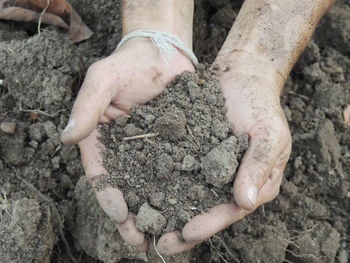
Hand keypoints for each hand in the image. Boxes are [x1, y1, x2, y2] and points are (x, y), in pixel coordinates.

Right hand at [61, 38, 193, 248]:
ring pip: (153, 186)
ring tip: (166, 236)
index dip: (109, 195)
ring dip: (158, 212)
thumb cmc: (129, 63)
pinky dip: (182, 191)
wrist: (163, 54)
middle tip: (140, 242)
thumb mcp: (104, 78)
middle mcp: (127, 151)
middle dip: (133, 216)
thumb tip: (66, 136)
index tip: (120, 215)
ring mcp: (153, 151)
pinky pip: (180, 171)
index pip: (102, 172)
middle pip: (127, 188)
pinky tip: (190, 209)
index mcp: (103, 139)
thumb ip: (88, 105)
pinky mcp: (177, 147)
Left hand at [156, 52, 290, 254]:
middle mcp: (229, 180)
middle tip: (159, 243)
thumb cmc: (261, 105)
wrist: (241, 76)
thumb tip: (245, 202)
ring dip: (168, 210)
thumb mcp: (269, 134)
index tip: (186, 233)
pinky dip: (161, 181)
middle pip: (206, 210)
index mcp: (254, 182)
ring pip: (188, 194)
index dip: (210, 223)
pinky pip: (176, 169)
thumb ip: (258, 166)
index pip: (231, 210)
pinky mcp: (192, 152)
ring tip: (144, 225)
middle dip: (183, 227)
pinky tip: (141, 190)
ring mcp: (209, 167)